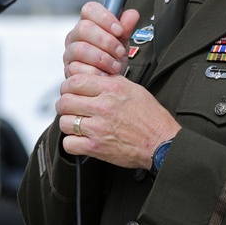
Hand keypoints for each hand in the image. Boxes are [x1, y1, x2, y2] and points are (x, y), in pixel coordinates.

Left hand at [56, 72, 178, 168]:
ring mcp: (98, 128)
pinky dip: (71, 143)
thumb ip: (111, 81)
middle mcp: (103, 107)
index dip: (68, 87)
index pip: (74, 81)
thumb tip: (94, 76)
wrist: (161, 142)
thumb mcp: (134, 89)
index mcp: (111, 89)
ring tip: (77, 124)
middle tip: (71, 108)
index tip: (70, 91)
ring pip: (64, 122)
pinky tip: (80, 140)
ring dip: (68, 124)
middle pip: (65, 101)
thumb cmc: (151, 117)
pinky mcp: (96, 148)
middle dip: (65, 105)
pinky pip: (69, 144)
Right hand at [61, 2, 139, 78]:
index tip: (119, 30)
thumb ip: (126, 27)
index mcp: (88, 23)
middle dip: (106, 41)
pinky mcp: (69, 70)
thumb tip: (132, 15)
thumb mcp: (122, 42)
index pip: (90, 9)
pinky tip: (104, 74)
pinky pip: (78, 69)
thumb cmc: (112, 58)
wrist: (109, 81)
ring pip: (81, 49)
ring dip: (102, 59)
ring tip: (114, 66)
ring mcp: (70, 53)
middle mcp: (75, 36)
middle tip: (119, 51)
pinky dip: (95, 72)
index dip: (105, 18)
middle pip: (84, 28)